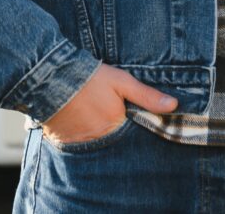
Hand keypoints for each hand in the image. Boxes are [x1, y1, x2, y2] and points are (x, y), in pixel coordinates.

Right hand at [41, 64, 176, 146]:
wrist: (50, 76)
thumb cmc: (89, 77)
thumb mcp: (122, 81)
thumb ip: (147, 96)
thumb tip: (174, 106)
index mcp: (116, 125)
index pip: (133, 137)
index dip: (134, 132)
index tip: (133, 126)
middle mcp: (99, 139)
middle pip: (114, 144)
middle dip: (116, 137)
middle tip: (110, 124)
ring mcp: (81, 144)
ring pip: (96, 147)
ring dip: (98, 140)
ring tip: (95, 126)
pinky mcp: (64, 143)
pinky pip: (77, 148)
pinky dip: (80, 141)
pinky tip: (80, 129)